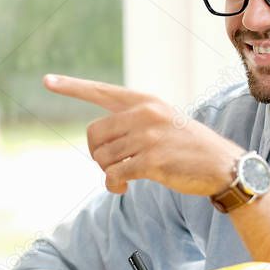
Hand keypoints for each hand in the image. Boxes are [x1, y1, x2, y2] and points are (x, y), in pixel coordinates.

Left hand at [44, 74, 245, 194]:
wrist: (223, 165)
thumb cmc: (189, 147)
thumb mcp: (164, 121)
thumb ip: (133, 122)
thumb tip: (98, 142)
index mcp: (146, 101)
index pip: (101, 91)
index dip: (72, 87)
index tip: (46, 80)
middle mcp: (145, 114)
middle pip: (94, 133)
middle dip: (96, 153)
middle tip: (111, 164)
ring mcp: (149, 137)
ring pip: (102, 157)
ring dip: (108, 173)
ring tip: (123, 179)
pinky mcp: (152, 161)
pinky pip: (114, 175)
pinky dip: (113, 186)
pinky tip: (123, 189)